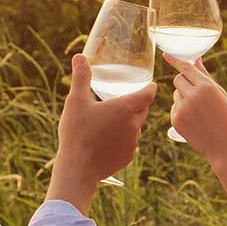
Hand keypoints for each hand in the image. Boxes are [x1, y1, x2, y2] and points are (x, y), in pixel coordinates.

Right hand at [48, 54, 155, 209]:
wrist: (78, 169)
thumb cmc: (77, 133)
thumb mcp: (76, 101)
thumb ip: (80, 78)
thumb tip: (79, 56)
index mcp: (125, 108)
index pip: (148, 94)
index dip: (150, 88)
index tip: (150, 84)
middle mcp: (134, 125)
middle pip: (143, 109)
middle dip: (139, 103)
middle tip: (130, 97)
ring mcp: (132, 142)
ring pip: (136, 127)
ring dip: (130, 121)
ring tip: (116, 118)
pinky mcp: (128, 157)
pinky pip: (130, 143)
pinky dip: (124, 138)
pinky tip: (110, 138)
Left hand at [166, 55, 226, 167]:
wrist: (226, 146)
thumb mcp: (220, 94)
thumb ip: (205, 76)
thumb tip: (196, 60)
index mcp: (207, 87)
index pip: (186, 68)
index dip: (175, 61)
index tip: (165, 54)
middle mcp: (193, 96)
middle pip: (178, 79)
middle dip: (184, 82)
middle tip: (196, 94)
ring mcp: (183, 108)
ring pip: (176, 94)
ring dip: (183, 98)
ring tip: (199, 112)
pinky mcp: (176, 120)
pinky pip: (174, 107)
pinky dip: (181, 111)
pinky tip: (194, 121)